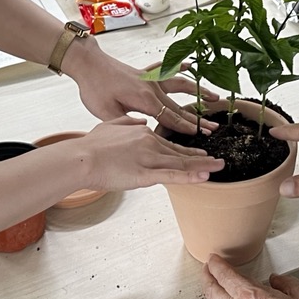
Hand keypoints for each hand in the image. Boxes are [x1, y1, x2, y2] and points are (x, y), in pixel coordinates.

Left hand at [63, 37, 217, 135]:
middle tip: (214, 127)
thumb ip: (126, 124)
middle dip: (197, 118)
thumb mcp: (106, 113)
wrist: (88, 64)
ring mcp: (150, 79)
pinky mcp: (144, 73)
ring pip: (179, 85)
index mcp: (145, 100)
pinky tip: (190, 65)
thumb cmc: (95, 88)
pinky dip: (179, 67)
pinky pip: (166, 69)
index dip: (187, 128)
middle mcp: (152, 88)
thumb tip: (142, 134)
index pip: (171, 118)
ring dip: (197, 92)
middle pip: (180, 106)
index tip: (201, 135)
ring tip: (213, 97)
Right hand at [75, 116, 222, 189]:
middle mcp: (150, 142)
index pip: (169, 143)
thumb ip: (126, 123)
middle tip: (218, 161)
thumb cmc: (90, 145)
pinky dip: (190, 176)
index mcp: (142, 132)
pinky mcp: (145, 173)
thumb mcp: (110, 125)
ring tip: (218, 168)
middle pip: (180, 152)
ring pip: (181, 163)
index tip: (200, 153)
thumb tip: (139, 122)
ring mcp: (149, 157)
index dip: (186, 150)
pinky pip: (172, 175)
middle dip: (201, 158)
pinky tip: (203, 177)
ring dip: (202, 166)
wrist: (80, 157)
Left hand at [202, 256, 298, 298]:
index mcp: (250, 296)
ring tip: (219, 290)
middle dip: (207, 278)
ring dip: (216, 297)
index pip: (224, 276)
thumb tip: (277, 281)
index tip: (213, 260)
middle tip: (207, 270)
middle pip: (212, 292)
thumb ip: (286, 283)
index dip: (215, 265)